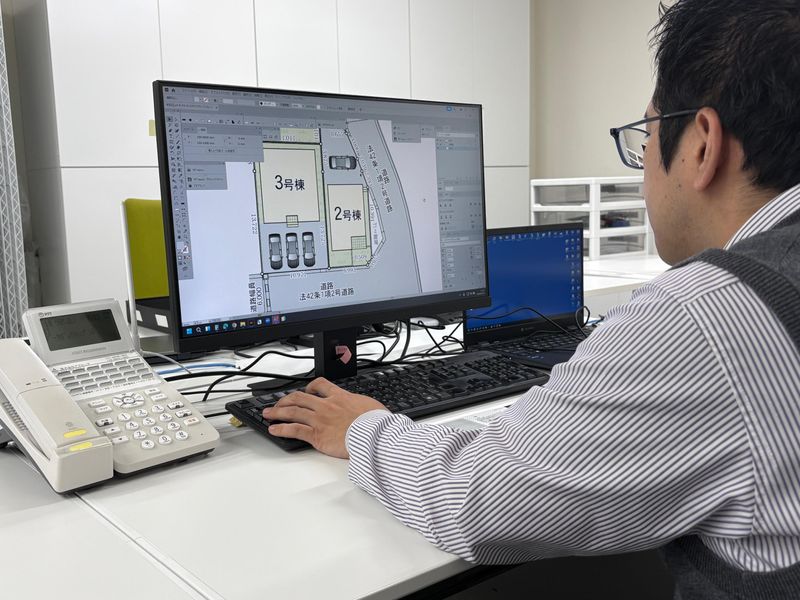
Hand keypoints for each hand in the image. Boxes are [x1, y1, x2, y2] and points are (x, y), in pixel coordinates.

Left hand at [263, 378, 386, 457]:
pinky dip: (282, 429)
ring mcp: (319, 420)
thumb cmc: (376, 423)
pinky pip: (295, 430)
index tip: (305, 389)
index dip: (309, 386)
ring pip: (293, 411)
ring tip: (267, 414)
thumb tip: (368, 410)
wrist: (374, 435)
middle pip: (300, 397)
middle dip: (286, 399)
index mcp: (340, 397)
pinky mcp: (317, 435)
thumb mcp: (372, 407)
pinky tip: (273, 430)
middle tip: (278, 403)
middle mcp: (326, 406)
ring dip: (278, 412)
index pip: (320, 385)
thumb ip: (363, 407)